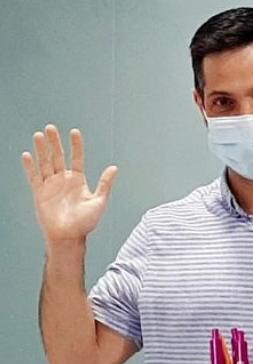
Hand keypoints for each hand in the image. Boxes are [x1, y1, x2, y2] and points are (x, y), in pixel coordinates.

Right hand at [21, 126, 116, 243]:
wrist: (69, 236)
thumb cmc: (86, 222)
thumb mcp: (99, 200)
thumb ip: (105, 183)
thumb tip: (115, 167)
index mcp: (78, 180)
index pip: (76, 158)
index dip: (76, 145)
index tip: (74, 131)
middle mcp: (63, 180)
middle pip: (58, 156)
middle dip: (55, 142)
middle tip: (51, 127)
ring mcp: (50, 185)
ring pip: (45, 163)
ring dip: (42, 149)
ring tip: (39, 135)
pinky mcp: (39, 193)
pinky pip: (34, 177)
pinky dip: (30, 166)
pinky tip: (28, 154)